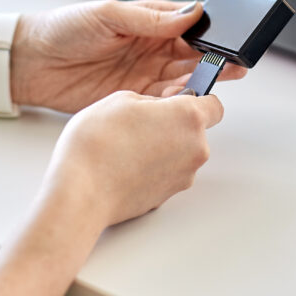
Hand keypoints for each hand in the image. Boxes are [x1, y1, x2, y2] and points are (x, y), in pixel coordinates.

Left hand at [12, 0, 245, 111]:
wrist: (31, 63)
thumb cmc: (64, 29)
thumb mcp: (108, 15)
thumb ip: (151, 18)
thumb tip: (191, 12)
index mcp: (149, 21)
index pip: (190, 26)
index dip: (210, 33)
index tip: (225, 41)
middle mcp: (152, 47)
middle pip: (193, 56)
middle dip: (213, 61)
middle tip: (231, 67)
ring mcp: (144, 74)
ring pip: (183, 81)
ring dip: (197, 84)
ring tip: (209, 86)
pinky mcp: (132, 98)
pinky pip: (162, 102)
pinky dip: (175, 103)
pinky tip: (182, 102)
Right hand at [39, 90, 223, 225]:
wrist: (81, 193)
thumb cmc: (97, 146)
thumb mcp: (121, 99)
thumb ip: (151, 100)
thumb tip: (157, 107)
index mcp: (188, 118)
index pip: (214, 105)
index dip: (197, 99)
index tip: (180, 99)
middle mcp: (194, 148)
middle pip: (195, 130)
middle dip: (173, 124)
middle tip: (141, 122)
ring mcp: (183, 176)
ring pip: (180, 153)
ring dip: (163, 147)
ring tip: (128, 145)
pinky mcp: (168, 196)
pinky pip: (167, 173)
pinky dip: (153, 168)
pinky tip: (127, 164)